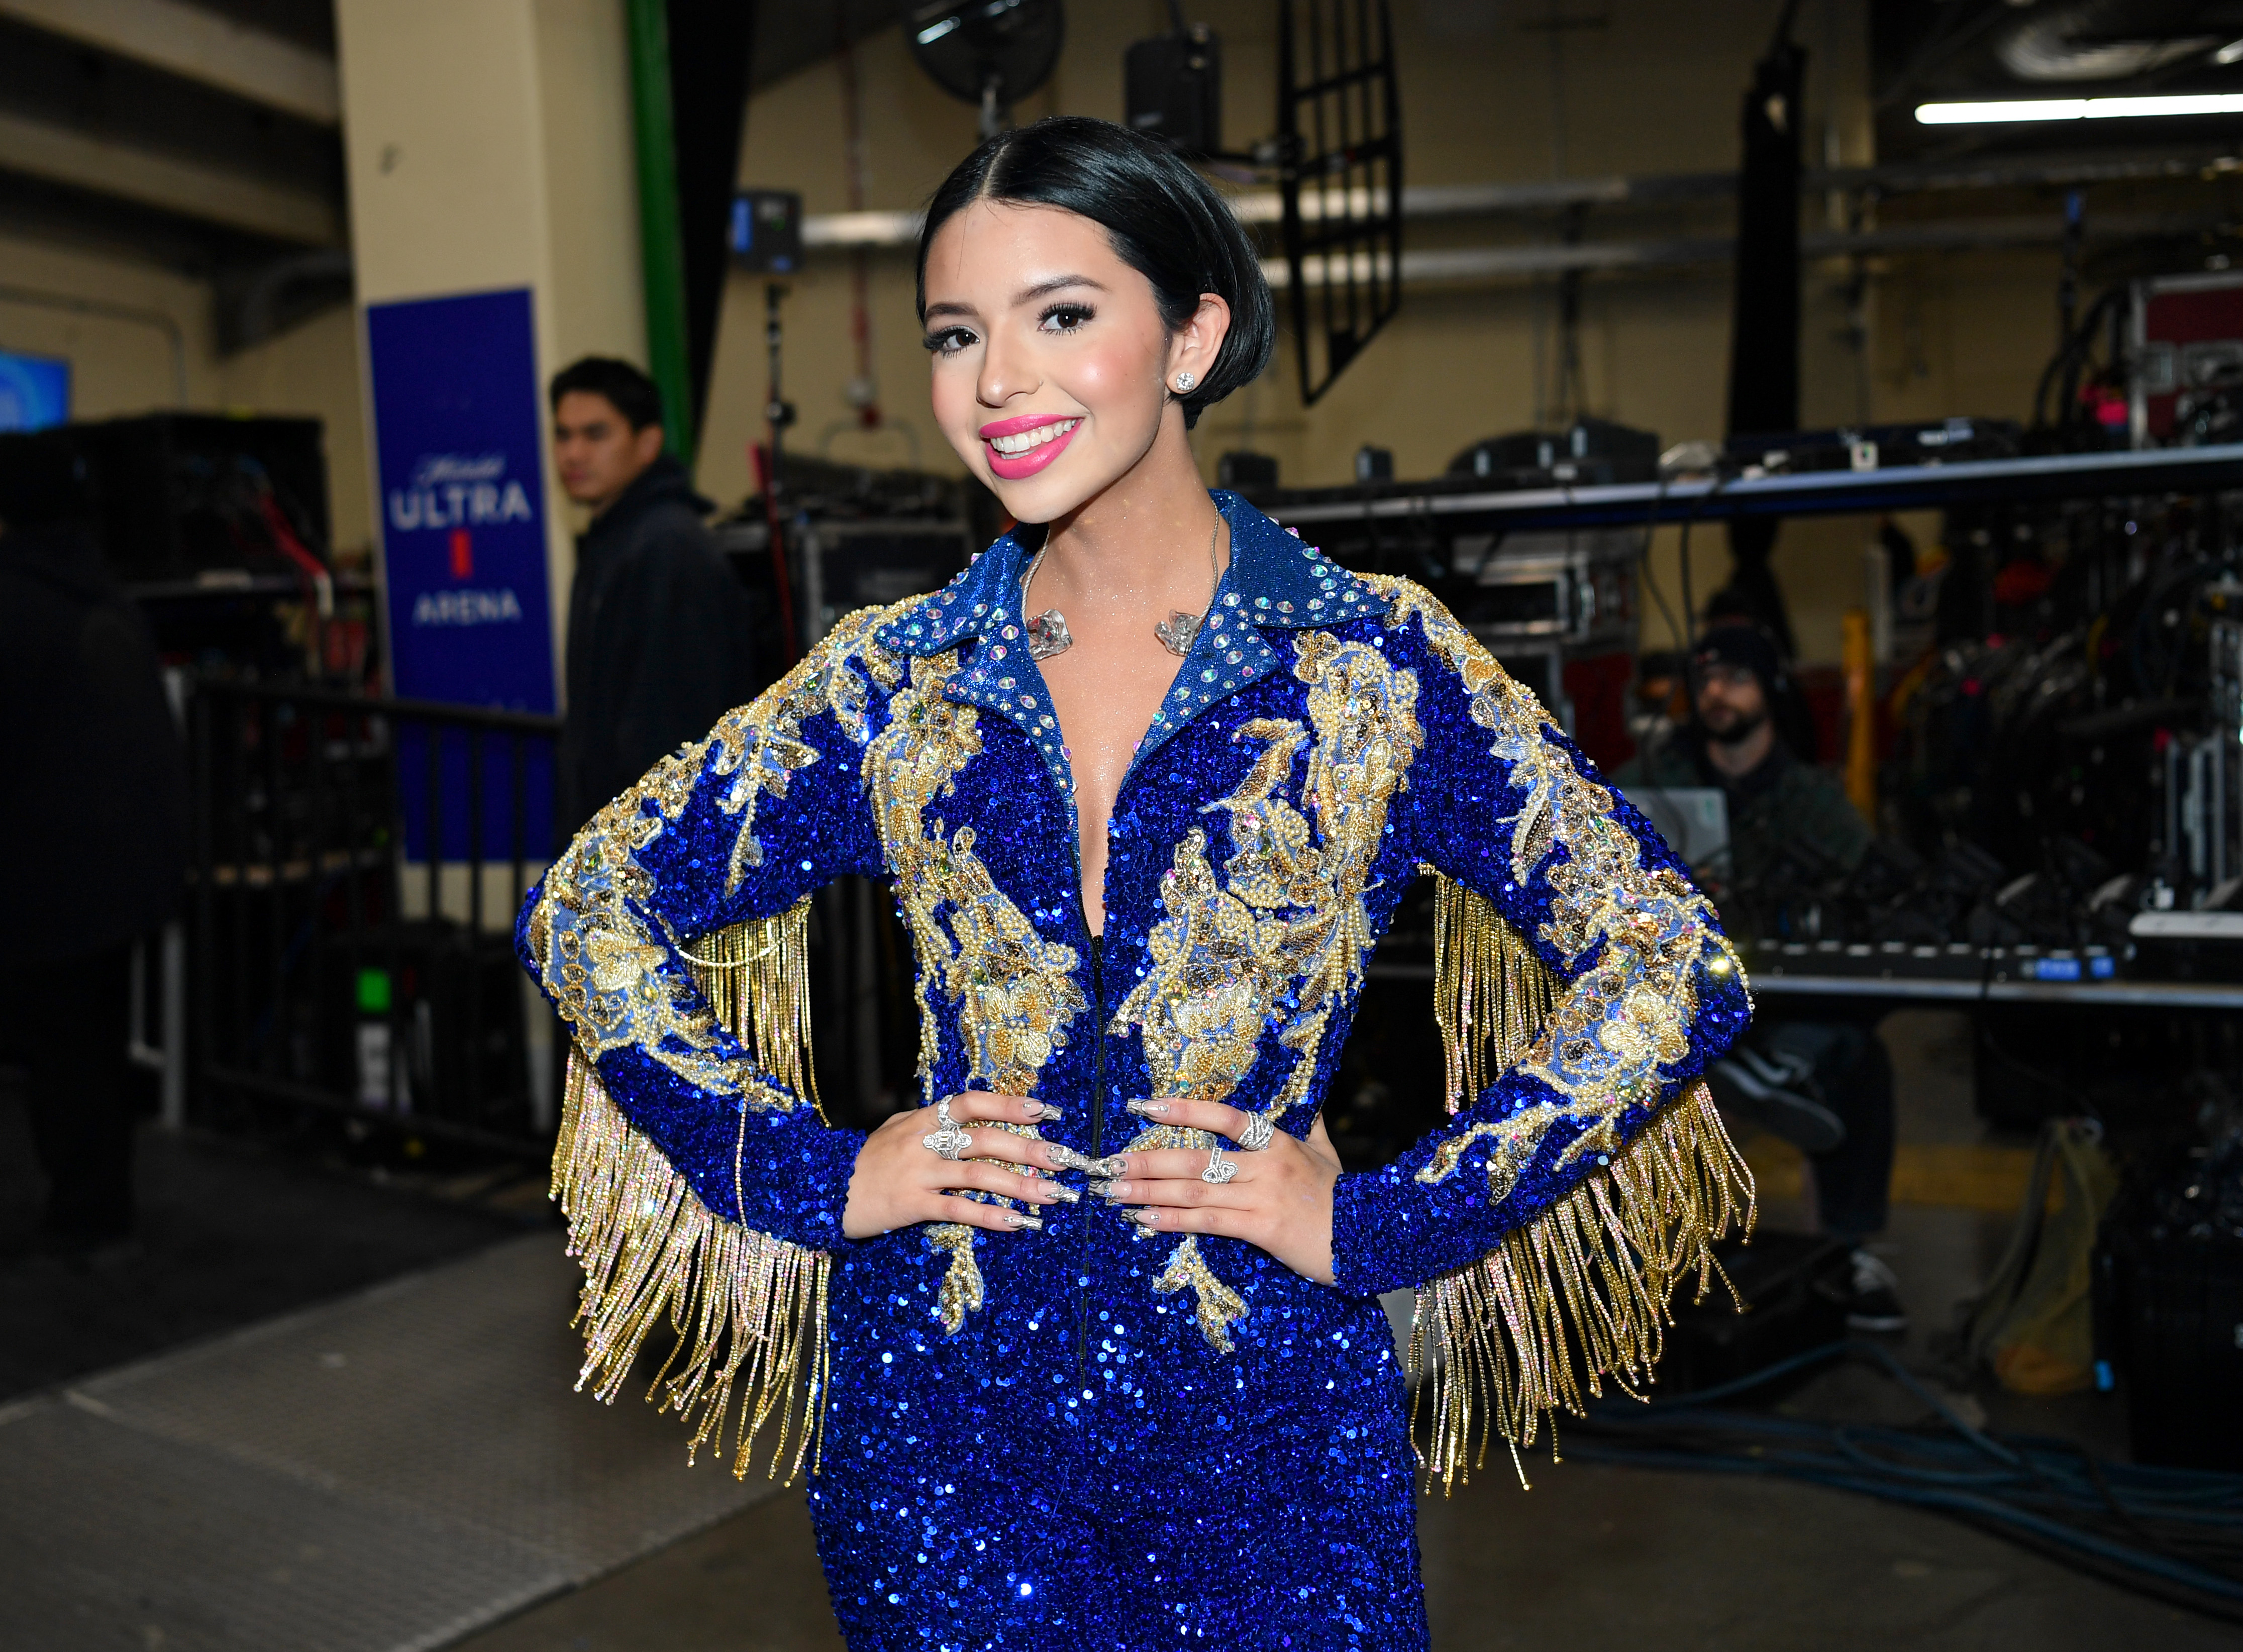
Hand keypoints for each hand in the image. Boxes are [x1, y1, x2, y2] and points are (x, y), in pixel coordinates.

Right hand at [842, 1092, 1086, 1240]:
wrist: (822, 1190)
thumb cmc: (867, 1161)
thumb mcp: (896, 1129)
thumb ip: (933, 1122)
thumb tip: (977, 1116)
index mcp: (922, 1118)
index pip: (970, 1102)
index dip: (1008, 1104)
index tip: (1045, 1110)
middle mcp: (922, 1141)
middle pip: (984, 1139)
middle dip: (1028, 1148)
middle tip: (1063, 1159)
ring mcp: (916, 1173)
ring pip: (977, 1175)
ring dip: (1019, 1185)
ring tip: (1052, 1195)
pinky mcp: (910, 1205)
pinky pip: (957, 1210)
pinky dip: (990, 1215)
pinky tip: (1018, 1223)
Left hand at [1100, 1100, 1340, 1285]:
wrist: (1372, 1237)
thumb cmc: (1344, 1196)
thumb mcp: (1327, 1153)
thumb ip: (1309, 1124)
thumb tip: (1306, 1096)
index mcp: (1277, 1141)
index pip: (1224, 1116)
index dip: (1183, 1108)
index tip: (1143, 1106)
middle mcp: (1266, 1164)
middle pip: (1195, 1157)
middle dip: (1146, 1160)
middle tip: (1107, 1163)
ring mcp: (1262, 1196)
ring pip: (1194, 1189)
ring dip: (1148, 1190)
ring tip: (1113, 1192)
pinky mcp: (1262, 1228)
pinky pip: (1208, 1221)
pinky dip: (1173, 1219)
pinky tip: (1145, 1219)